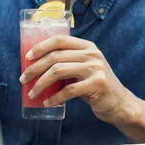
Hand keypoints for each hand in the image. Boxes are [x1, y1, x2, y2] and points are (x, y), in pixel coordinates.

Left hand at [19, 34, 136, 124]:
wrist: (120, 104)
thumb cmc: (96, 87)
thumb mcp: (85, 69)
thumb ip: (68, 63)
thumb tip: (36, 66)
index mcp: (88, 47)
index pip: (59, 40)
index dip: (40, 47)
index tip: (27, 58)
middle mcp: (92, 55)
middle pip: (55, 57)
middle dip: (35, 69)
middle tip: (24, 79)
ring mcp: (96, 69)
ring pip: (58, 71)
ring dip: (41, 84)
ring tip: (32, 93)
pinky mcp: (97, 85)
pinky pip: (68, 91)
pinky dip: (54, 98)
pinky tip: (47, 102)